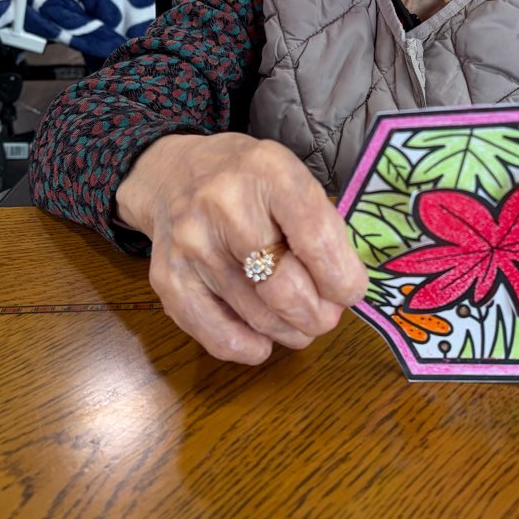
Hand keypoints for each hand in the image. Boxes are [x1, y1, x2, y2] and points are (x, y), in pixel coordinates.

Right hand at [115, 133, 367, 363]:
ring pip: (257, 315)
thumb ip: (319, 225)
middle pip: (285, 285)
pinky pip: (215, 333)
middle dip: (318, 314)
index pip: (315, 238)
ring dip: (290, 331)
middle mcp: (225, 204)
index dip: (341, 277)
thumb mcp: (291, 176)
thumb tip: (342, 291)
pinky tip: (264, 343)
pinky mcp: (168, 277)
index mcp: (268, 171)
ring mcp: (192, 244)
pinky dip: (247, 347)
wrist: (174, 173)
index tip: (351, 292)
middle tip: (328, 317)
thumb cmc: (248, 179)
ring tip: (301, 325)